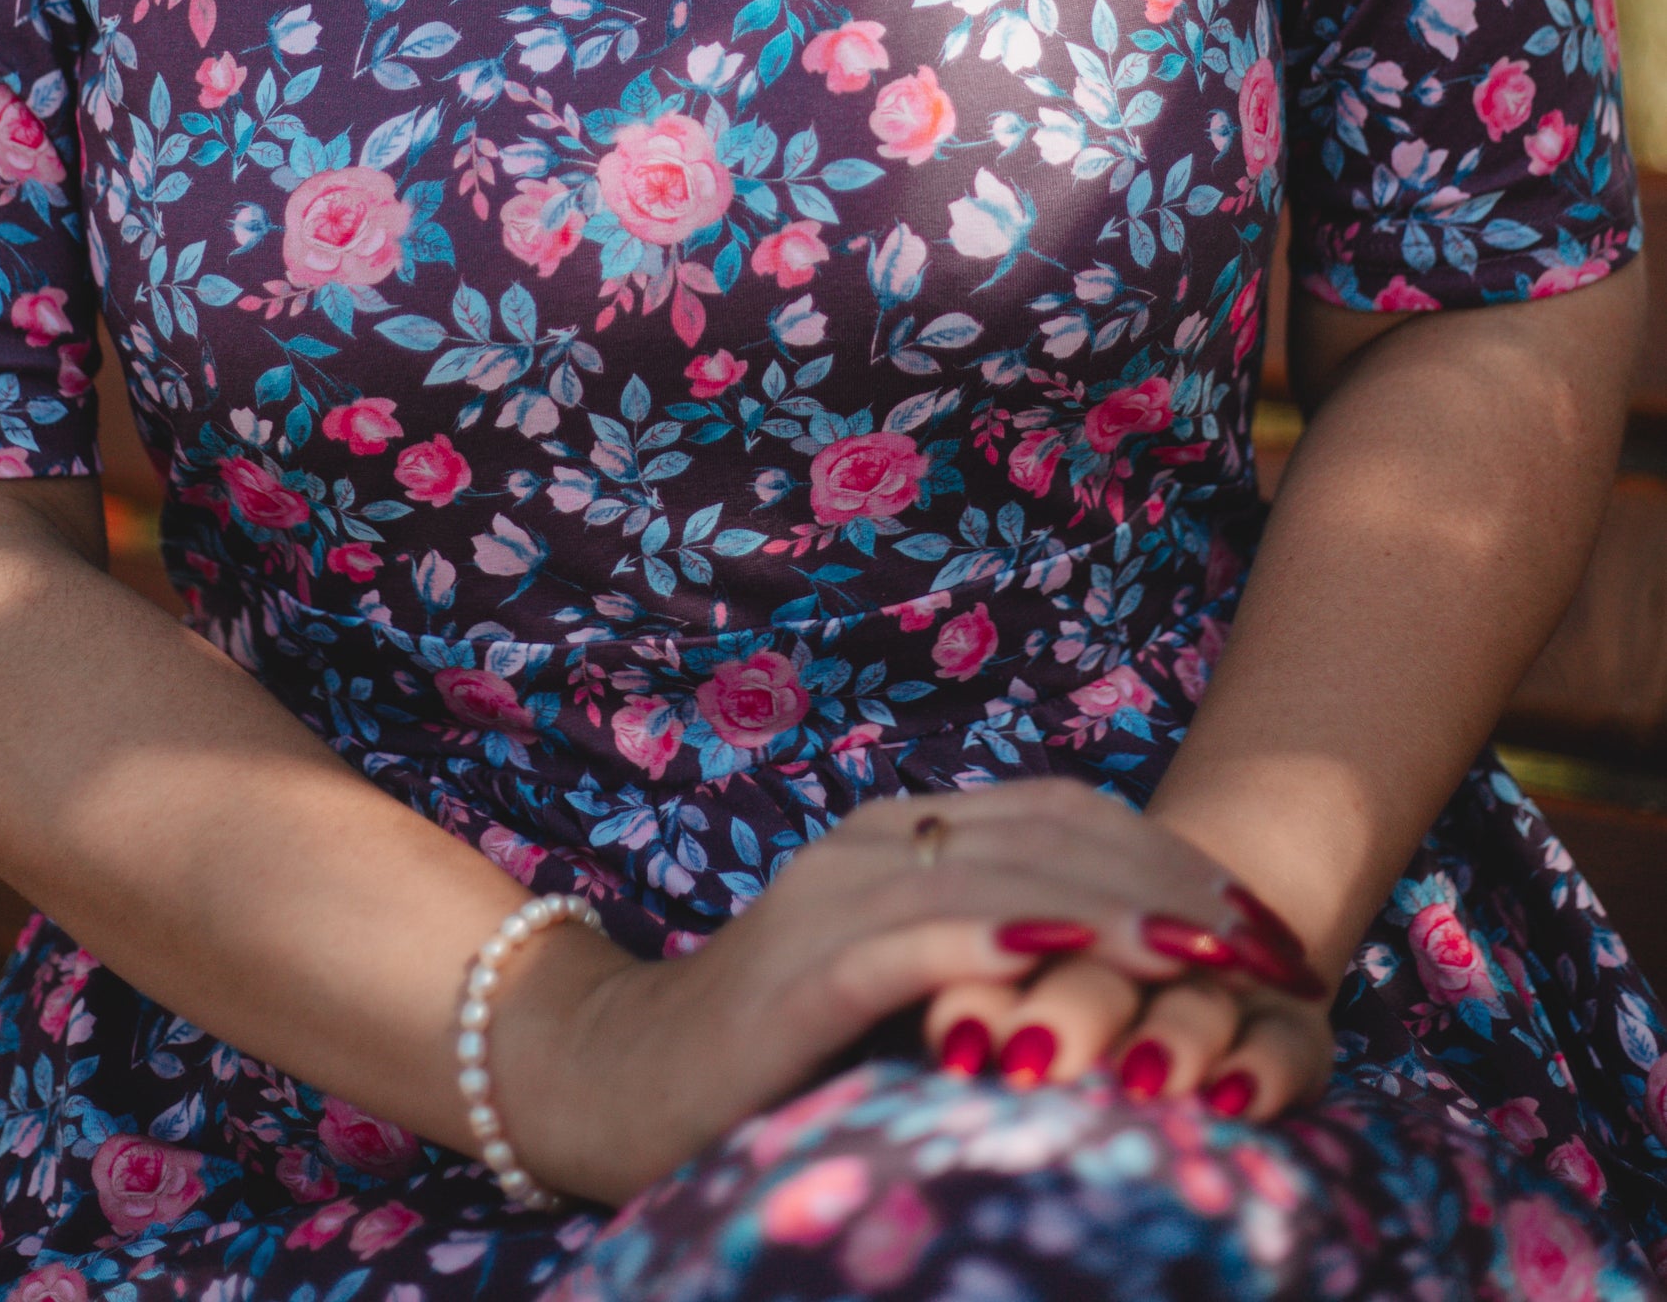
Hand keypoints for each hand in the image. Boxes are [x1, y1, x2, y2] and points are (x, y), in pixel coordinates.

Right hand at [489, 778, 1333, 1205]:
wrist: (616, 1079)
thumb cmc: (773, 1054)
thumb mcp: (905, 993)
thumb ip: (992, 966)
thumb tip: (1133, 998)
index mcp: (906, 836)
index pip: (1067, 815)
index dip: (1173, 855)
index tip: (1267, 923)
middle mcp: (877, 840)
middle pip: (1059, 829)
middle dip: (1178, 882)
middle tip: (1277, 944)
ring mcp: (837, 895)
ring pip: (1007, 871)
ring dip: (1122, 907)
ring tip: (1216, 949)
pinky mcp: (805, 965)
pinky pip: (919, 936)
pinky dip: (1001, 936)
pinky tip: (1068, 952)